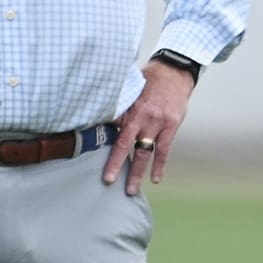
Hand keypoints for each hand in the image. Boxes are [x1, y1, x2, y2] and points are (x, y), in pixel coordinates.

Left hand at [103, 60, 196, 195]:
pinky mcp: (170, 126)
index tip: (88, 155)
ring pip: (144, 152)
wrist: (173, 72)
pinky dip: (159, 165)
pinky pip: (164, 150)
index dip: (100, 141)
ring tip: (131, 190)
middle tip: (108, 181)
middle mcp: (141, 116)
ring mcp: (157, 122)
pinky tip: (155, 179)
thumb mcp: (129, 88)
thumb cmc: (147, 80)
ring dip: (137, 172)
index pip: (110, 128)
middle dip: (116, 164)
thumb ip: (117, 105)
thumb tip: (98, 116)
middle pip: (124, 144)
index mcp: (126, 107)